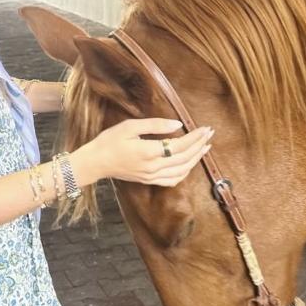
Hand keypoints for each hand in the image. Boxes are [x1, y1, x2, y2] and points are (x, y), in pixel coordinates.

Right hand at [71, 119, 212, 187]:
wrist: (95, 162)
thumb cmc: (109, 141)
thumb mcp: (130, 126)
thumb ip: (155, 125)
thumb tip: (178, 125)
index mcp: (148, 152)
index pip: (179, 145)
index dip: (195, 137)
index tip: (205, 128)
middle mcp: (153, 167)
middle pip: (184, 158)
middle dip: (199, 146)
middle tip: (210, 134)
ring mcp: (151, 176)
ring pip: (181, 171)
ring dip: (195, 159)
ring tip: (205, 147)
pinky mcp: (149, 180)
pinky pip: (173, 180)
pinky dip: (185, 172)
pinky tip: (190, 163)